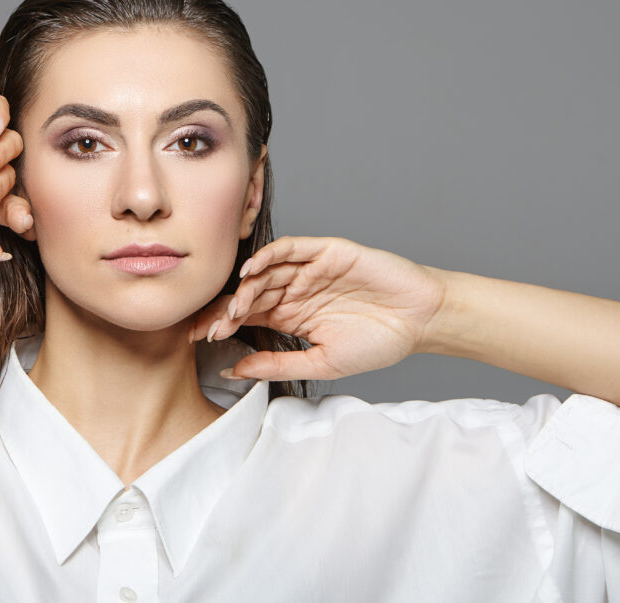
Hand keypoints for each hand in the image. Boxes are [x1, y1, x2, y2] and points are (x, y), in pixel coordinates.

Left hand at [189, 237, 446, 380]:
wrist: (421, 320)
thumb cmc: (378, 342)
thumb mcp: (322, 362)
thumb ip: (277, 364)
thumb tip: (235, 370)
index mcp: (289, 315)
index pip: (245, 316)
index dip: (220, 324)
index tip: (198, 338)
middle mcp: (294, 289)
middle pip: (248, 294)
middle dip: (225, 310)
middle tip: (208, 326)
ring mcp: (308, 269)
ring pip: (265, 273)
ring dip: (245, 289)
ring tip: (233, 307)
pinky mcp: (326, 252)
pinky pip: (290, 249)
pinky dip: (269, 256)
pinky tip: (252, 271)